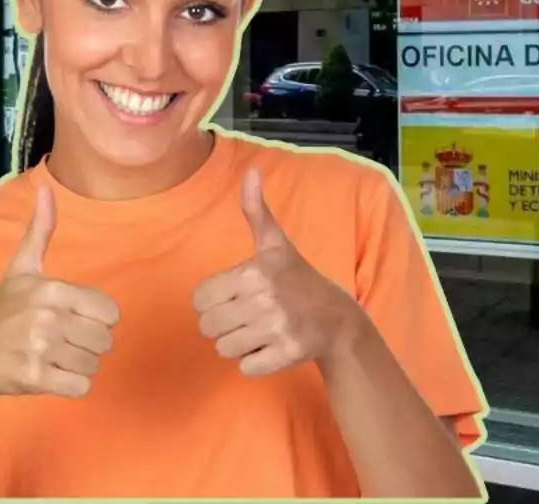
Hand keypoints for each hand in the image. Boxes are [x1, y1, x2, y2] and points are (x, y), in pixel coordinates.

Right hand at [0, 186, 119, 399]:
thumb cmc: (2, 312)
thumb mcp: (22, 270)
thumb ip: (41, 231)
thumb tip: (46, 188)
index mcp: (51, 289)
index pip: (111, 312)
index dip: (96, 319)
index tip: (71, 319)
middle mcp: (47, 316)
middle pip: (105, 340)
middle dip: (88, 344)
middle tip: (60, 342)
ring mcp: (39, 349)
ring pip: (95, 364)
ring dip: (78, 365)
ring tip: (52, 357)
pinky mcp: (35, 378)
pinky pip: (82, 387)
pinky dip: (72, 385)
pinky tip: (50, 375)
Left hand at [193, 168, 365, 376]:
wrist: (338, 318)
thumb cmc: (298, 279)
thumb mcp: (276, 244)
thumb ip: (256, 211)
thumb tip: (251, 171)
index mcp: (254, 272)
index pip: (200, 300)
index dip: (215, 300)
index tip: (238, 296)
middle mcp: (264, 300)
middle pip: (208, 327)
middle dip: (225, 324)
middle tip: (250, 316)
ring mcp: (276, 329)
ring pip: (224, 349)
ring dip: (240, 344)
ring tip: (262, 330)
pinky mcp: (285, 355)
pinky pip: (245, 368)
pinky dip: (256, 362)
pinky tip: (273, 346)